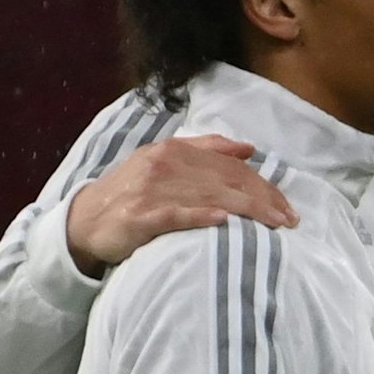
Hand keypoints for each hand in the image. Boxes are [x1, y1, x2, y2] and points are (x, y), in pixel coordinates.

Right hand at [65, 135, 297, 276]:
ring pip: (209, 197)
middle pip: (226, 181)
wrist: (84, 219)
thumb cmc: (133, 192)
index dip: (263, 185)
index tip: (287, 206)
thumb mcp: (165, 162)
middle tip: (290, 220)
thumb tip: (248, 149)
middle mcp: (165, 165)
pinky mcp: (138, 217)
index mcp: (174, 150)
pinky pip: (175, 215)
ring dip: (246, 211)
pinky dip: (201, 217)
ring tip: (273, 225)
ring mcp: (151, 191)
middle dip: (264, 200)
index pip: (231, 167)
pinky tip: (224, 222)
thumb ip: (206, 150)